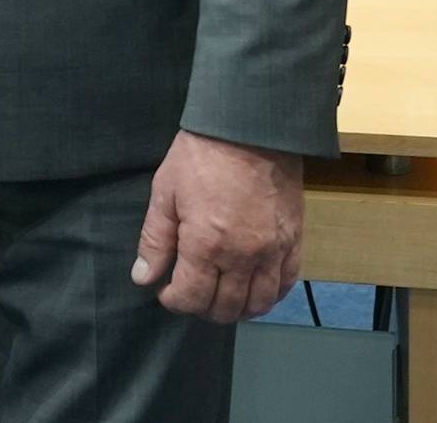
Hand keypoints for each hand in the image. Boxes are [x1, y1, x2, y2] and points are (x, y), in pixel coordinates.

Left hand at [131, 130, 303, 323]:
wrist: (250, 127)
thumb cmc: (201, 155)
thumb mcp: (165, 192)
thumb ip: (155, 239)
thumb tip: (143, 277)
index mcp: (205, 244)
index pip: (190, 298)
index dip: (174, 301)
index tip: (165, 291)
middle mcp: (242, 256)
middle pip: (225, 307)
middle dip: (202, 308)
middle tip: (191, 293)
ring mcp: (273, 251)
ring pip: (258, 303)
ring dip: (237, 309)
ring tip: (220, 296)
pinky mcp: (294, 240)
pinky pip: (286, 283)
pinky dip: (269, 295)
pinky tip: (253, 289)